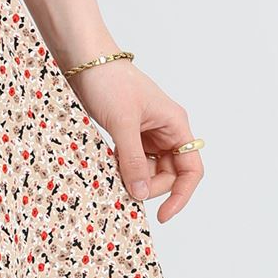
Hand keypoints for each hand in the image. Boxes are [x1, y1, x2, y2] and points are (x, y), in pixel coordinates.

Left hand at [61, 58, 202, 224]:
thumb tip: (141, 194)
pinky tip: (110, 167)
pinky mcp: (130, 135)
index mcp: (175, 125)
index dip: (181, 195)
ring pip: (149, 171)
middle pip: (169, 174)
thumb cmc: (110, 82)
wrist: (85, 62)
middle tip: (126, 189)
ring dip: (135, 179)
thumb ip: (133, 161)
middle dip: (150, 187)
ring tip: (114, 175)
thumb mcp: (123, 124)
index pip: (191, 169)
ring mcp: (148, 134)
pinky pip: (133, 162)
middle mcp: (166, 131)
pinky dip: (124, 169)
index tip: (163, 215)